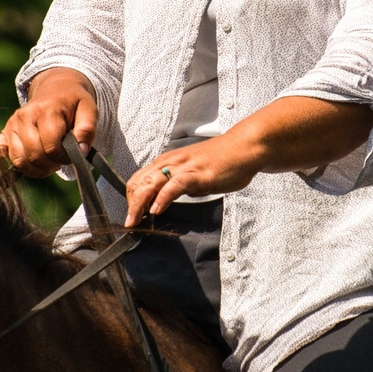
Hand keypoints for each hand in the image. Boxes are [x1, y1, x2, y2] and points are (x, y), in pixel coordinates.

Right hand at [0, 70, 98, 182]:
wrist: (56, 89)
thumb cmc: (73, 103)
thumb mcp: (89, 110)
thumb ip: (87, 130)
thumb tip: (80, 151)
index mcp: (46, 110)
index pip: (51, 146)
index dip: (64, 157)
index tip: (73, 154)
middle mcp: (24, 117)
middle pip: (34, 155)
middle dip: (51, 164)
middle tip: (61, 160)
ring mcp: (12, 125)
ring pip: (19, 159)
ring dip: (35, 169)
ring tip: (48, 163)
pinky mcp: (4, 133)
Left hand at [121, 135, 262, 221]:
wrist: (243, 148)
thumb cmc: (220, 161)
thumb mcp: (191, 173)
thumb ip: (178, 184)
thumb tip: (167, 199)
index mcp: (167, 162)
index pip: (139, 180)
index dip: (132, 199)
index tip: (133, 216)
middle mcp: (171, 162)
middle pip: (140, 182)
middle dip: (131, 205)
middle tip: (130, 223)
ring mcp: (184, 167)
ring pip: (152, 183)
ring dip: (140, 204)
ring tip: (136, 221)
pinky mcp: (198, 174)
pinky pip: (175, 185)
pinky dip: (163, 197)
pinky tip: (157, 210)